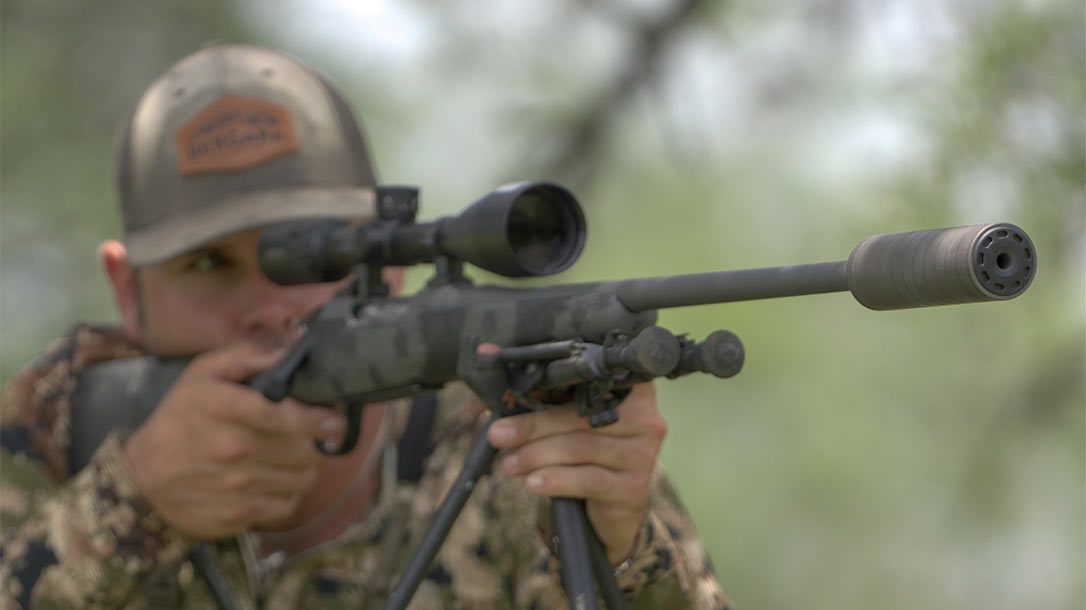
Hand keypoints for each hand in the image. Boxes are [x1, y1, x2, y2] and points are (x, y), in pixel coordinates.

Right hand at [123, 341, 346, 538]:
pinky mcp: (236, 514)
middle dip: (313, 443)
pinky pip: (285, 506)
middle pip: (303, 450)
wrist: (142, 475)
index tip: (332, 420)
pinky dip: (288, 495)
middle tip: (309, 438)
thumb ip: (249, 356)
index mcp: (223, 408)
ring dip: (304, 469)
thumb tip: (291, 349)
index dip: (318, 419)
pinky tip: (276, 482)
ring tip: (292, 459)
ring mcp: (234, 486)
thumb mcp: (203, 374)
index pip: (285, 415)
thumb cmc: (180, 418)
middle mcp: (231, 449)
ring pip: (301, 479)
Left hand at [487, 383, 665, 563]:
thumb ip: (546, 401)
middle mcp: (645, 418)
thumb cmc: (587, 456)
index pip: (592, 378)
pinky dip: (557, 480)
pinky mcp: (634, 488)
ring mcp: (643, 454)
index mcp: (630, 390)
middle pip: (581, 416)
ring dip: (537, 455)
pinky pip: (589, 479)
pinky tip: (534, 483)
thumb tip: (499, 389)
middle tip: (499, 435)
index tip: (519, 382)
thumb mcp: (569, 424)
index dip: (556, 377)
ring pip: (580, 447)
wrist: (611, 510)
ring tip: (509, 464)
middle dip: (533, 426)